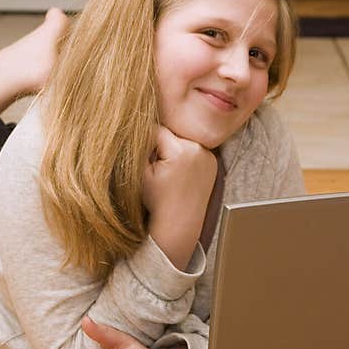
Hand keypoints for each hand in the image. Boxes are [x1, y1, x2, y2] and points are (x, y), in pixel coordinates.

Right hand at [142, 125, 216, 268]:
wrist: (179, 223)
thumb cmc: (156, 201)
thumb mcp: (140, 172)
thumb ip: (138, 146)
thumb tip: (135, 124)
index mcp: (180, 150)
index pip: (155, 131)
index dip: (144, 144)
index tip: (145, 161)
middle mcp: (198, 149)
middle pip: (170, 135)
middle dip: (160, 146)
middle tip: (158, 169)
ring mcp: (208, 155)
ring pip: (181, 141)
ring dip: (173, 150)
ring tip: (170, 174)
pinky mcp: (212, 161)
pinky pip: (192, 150)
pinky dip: (185, 156)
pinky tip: (180, 174)